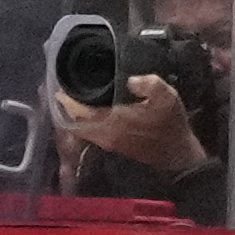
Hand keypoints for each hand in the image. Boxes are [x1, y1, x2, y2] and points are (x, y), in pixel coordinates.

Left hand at [51, 71, 202, 179]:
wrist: (178, 155)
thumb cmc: (172, 126)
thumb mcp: (168, 98)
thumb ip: (150, 85)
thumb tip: (130, 79)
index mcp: (111, 123)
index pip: (77, 111)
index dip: (65, 97)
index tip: (56, 82)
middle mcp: (103, 134)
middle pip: (74, 119)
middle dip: (66, 103)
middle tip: (59, 84)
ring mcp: (106, 141)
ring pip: (80, 125)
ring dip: (74, 111)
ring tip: (71, 91)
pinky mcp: (111, 143)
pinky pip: (88, 129)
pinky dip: (83, 118)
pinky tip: (88, 104)